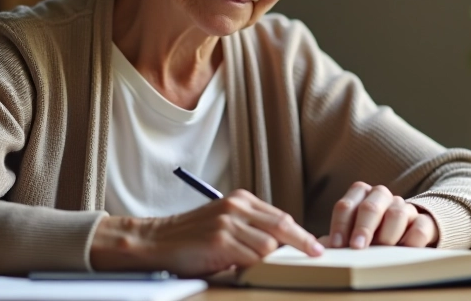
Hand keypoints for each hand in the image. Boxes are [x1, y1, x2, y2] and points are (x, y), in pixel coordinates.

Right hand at [89, 189, 322, 275]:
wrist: (154, 242)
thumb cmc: (190, 238)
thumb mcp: (224, 224)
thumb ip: (250, 229)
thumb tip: (282, 247)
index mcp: (240, 200)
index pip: (280, 216)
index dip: (300, 233)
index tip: (315, 246)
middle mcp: (236, 207)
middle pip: (282, 226)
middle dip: (301, 243)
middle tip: (317, 255)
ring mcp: (228, 222)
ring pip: (268, 245)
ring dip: (269, 261)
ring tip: (264, 267)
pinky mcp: (220, 240)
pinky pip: (250, 258)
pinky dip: (253, 267)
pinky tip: (247, 270)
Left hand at [322, 182, 438, 248]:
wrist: (407, 234)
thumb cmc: (371, 235)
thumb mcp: (352, 234)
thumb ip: (337, 239)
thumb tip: (318, 248)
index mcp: (360, 196)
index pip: (346, 206)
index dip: (339, 226)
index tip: (337, 246)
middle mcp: (382, 196)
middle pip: (370, 206)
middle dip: (363, 228)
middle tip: (357, 248)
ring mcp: (404, 207)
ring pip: (396, 213)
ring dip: (387, 235)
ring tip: (382, 251)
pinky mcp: (424, 221)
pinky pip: (420, 226)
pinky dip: (411, 239)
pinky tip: (403, 250)